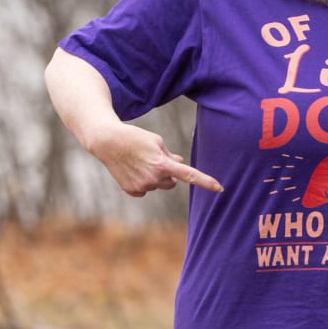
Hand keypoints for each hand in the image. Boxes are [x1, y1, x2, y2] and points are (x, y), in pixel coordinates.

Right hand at [87, 121, 223, 196]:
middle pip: (173, 182)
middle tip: (155, 160)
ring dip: (155, 177)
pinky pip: (146, 190)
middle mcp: (153, 179)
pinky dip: (143, 182)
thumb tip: (180, 164)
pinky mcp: (132, 191)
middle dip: (169, 174)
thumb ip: (170, 156)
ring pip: (159, 186)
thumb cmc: (135, 137)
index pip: (189, 175)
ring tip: (140, 162)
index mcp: (163, 165)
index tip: (220, 188)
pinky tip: (132, 170)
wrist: (107, 142)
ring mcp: (142, 187)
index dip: (206, 181)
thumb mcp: (157, 142)